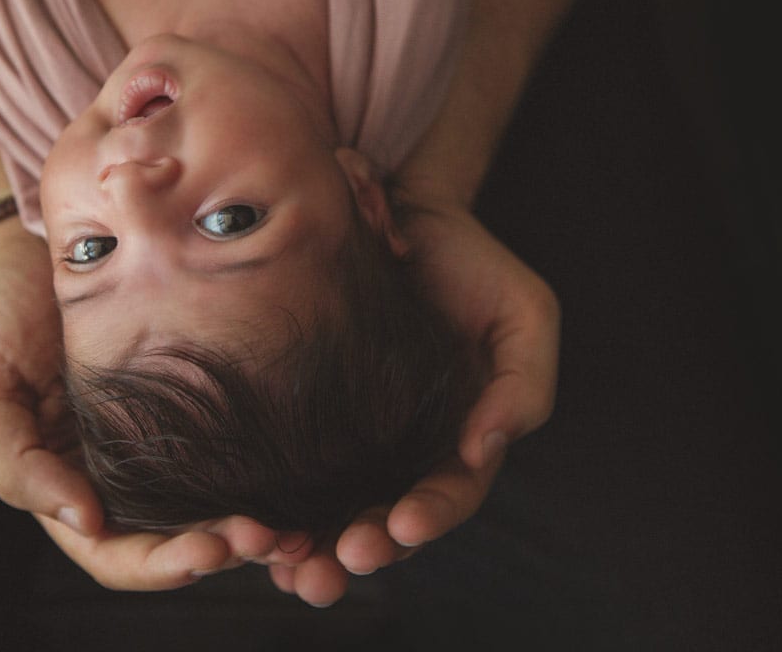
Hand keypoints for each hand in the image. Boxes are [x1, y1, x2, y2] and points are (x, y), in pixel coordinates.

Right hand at [0, 219, 307, 588]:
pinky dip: (266, 474)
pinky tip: (302, 474)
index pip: (116, 554)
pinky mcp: (200, 401)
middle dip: (222, 550)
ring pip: (213, 507)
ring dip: (254, 527)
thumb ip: (15, 464)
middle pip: (176, 542)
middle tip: (268, 539)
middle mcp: (123, 476)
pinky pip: (235, 451)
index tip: (208, 551)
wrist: (49, 241)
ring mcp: (164, 440)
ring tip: (293, 525)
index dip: (161, 566)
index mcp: (70, 487)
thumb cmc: (5, 313)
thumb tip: (87, 521)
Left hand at [267, 202, 559, 605]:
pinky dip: (278, 505)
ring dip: (314, 546)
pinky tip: (256, 531)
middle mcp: (408, 447)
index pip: (449, 494)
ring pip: (334, 506)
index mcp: (464, 436)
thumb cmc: (473, 264)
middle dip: (362, 548)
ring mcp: (355, 433)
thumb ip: (522, 385)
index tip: (400, 526)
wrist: (401, 213)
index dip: (428, 516)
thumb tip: (481, 450)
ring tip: (289, 568)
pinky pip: (292, 469)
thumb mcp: (525, 314)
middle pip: (385, 517)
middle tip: (331, 569)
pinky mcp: (308, 411)